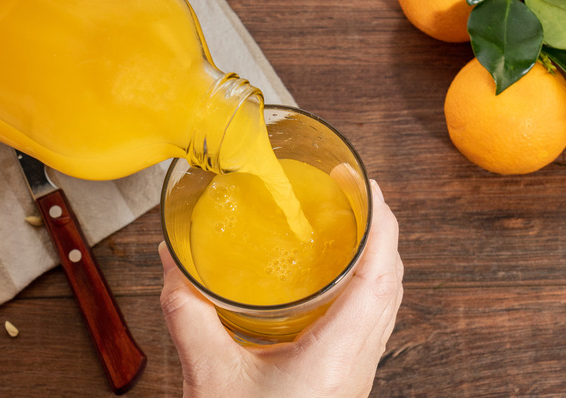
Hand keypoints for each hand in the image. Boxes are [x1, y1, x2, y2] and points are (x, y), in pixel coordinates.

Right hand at [158, 179, 402, 397]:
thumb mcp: (210, 378)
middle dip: (383, 231)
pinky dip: (367, 286)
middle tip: (357, 195)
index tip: (368, 186)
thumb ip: (189, 317)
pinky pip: (373, 321)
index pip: (379, 277)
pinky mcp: (347, 378)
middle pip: (392, 283)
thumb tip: (173, 266)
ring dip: (379, 258)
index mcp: (335, 355)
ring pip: (387, 303)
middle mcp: (357, 361)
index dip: (382, 225)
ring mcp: (357, 371)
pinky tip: (339, 281)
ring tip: (354, 226)